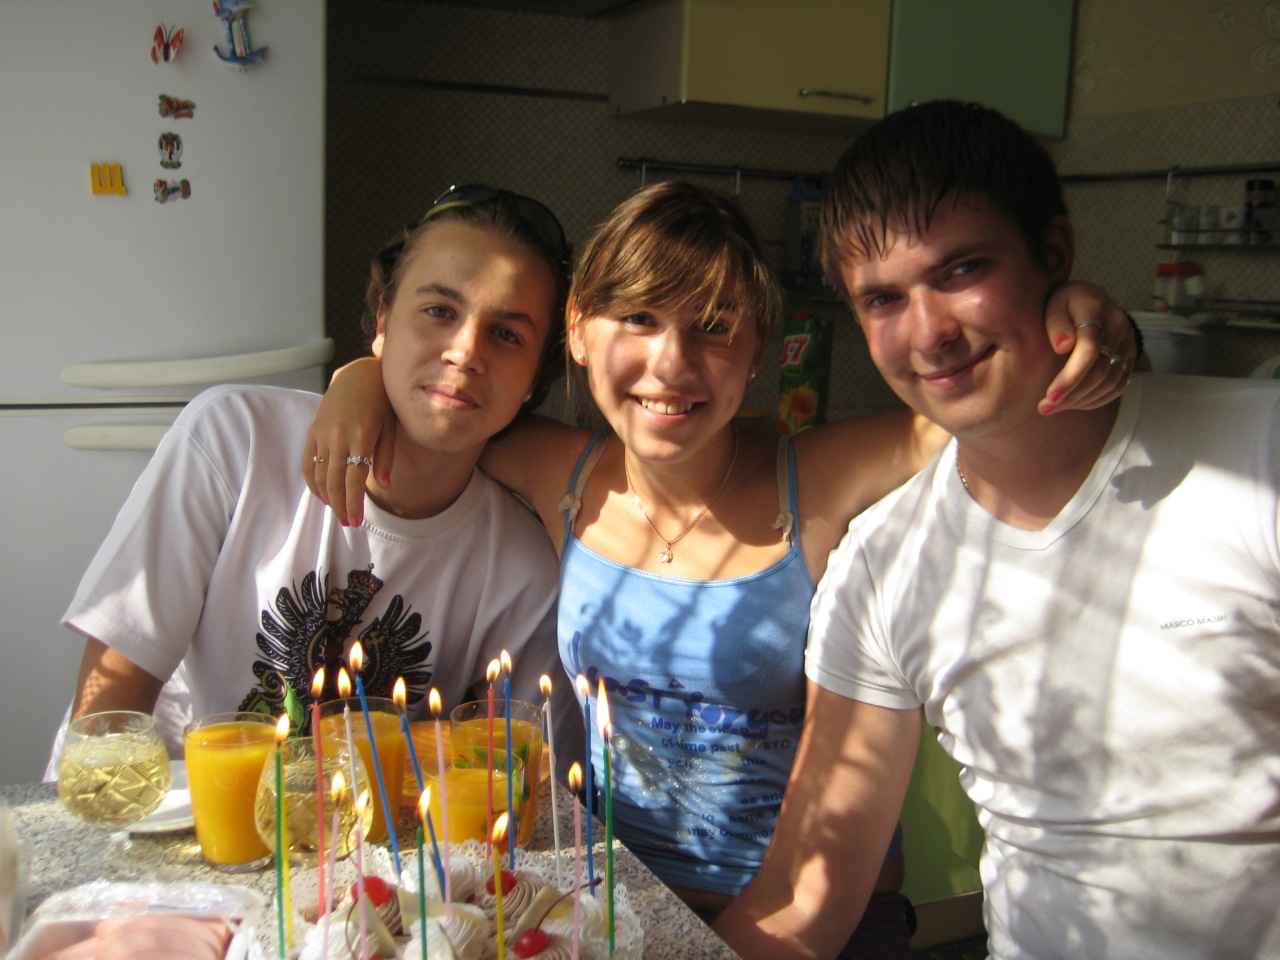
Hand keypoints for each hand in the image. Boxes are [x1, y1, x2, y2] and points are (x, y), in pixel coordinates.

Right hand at [302, 357, 395, 525]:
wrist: (358, 375)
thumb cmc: (381, 401)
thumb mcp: (390, 427)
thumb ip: (385, 457)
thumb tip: (385, 485)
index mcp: (360, 436)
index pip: (354, 478)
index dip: (353, 502)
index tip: (356, 521)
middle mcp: (338, 436)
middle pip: (334, 481)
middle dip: (340, 506)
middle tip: (347, 522)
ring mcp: (322, 433)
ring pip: (318, 474)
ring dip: (326, 497)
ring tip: (337, 511)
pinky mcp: (313, 431)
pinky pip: (307, 462)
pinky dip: (312, 481)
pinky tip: (322, 494)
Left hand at [1040, 281, 1136, 414]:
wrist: (1090, 298)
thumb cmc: (1064, 303)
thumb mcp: (1054, 304)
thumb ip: (1056, 323)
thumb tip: (1062, 346)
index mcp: (1097, 311)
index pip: (1088, 350)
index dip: (1071, 376)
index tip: (1050, 395)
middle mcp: (1118, 328)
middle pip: (1100, 370)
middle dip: (1072, 394)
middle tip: (1044, 407)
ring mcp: (1127, 343)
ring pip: (1111, 382)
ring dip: (1082, 400)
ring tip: (1054, 407)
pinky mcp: (1129, 356)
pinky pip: (1119, 385)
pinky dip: (1096, 399)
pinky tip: (1074, 404)